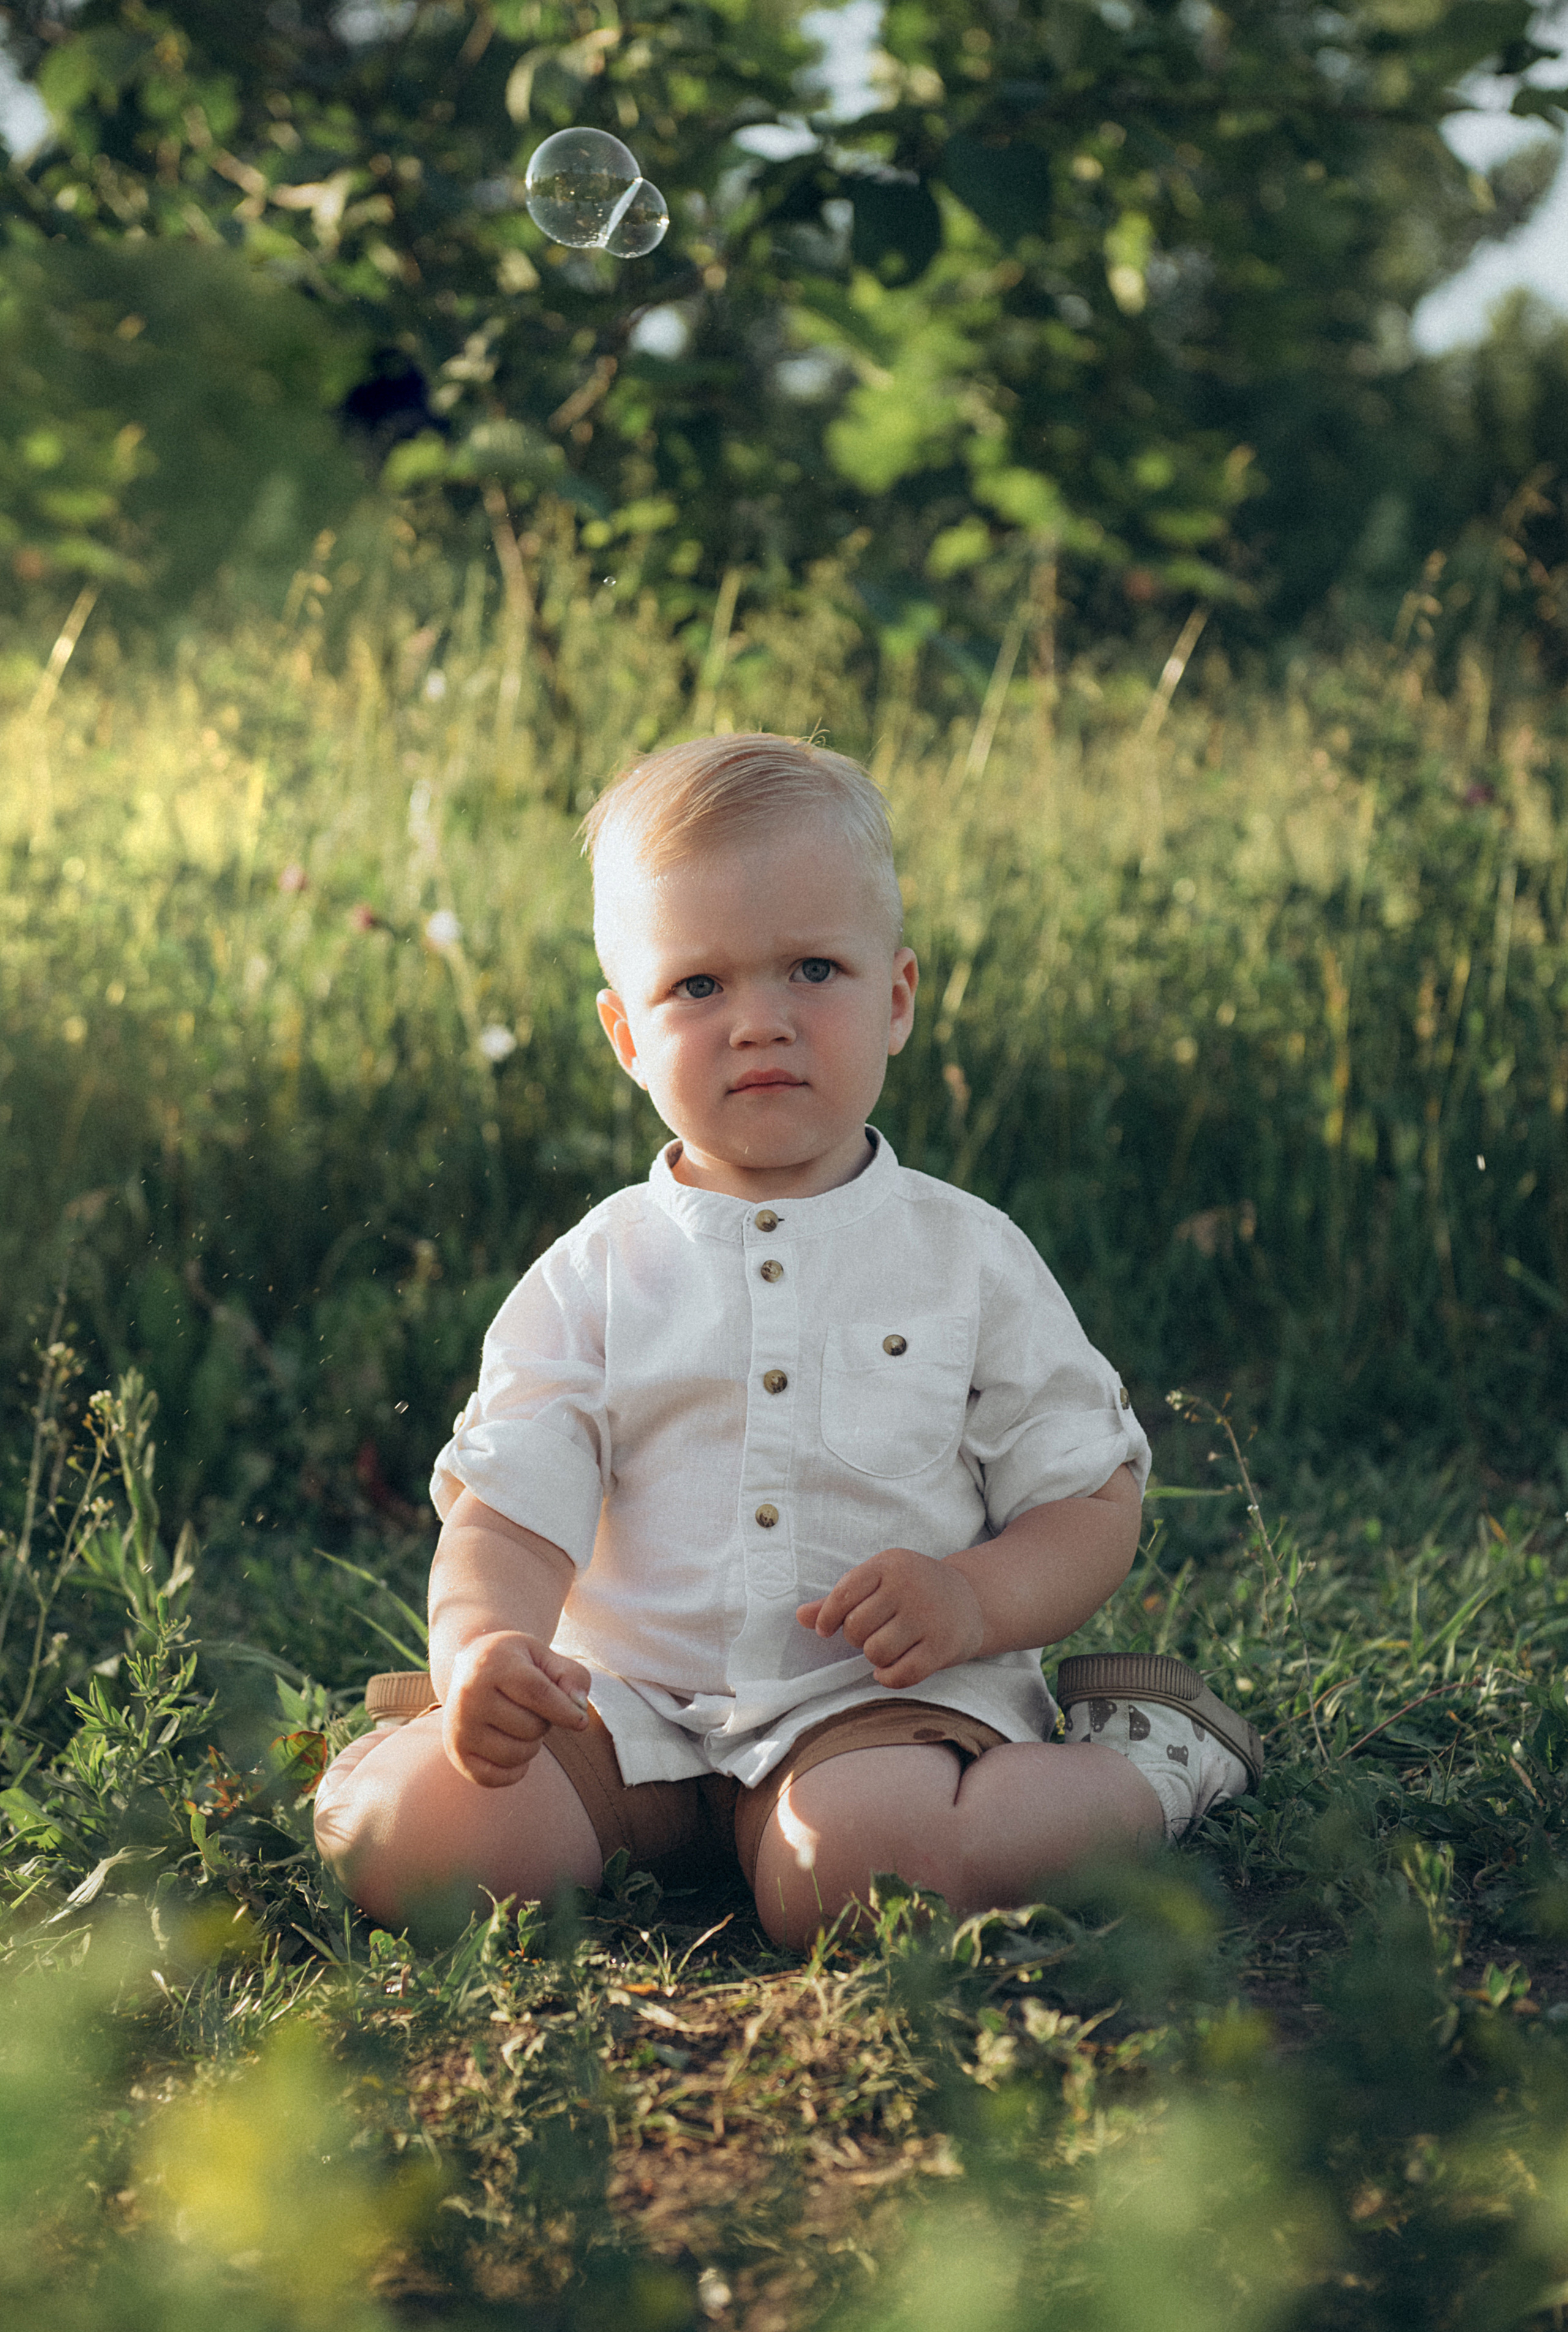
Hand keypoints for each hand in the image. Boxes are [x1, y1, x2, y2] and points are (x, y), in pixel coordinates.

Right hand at [441, 1630, 590, 1788]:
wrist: (469, 1665)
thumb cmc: (516, 1663)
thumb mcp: (544, 1656)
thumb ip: (571, 1677)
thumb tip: (578, 1707)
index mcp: (494, 1664)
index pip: (538, 1694)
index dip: (566, 1712)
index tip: (581, 1722)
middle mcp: (470, 1695)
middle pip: (531, 1727)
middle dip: (544, 1722)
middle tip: (531, 1709)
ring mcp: (459, 1726)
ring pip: (516, 1755)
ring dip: (531, 1745)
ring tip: (520, 1725)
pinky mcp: (455, 1752)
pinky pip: (495, 1778)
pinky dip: (514, 1770)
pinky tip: (512, 1748)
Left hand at [797, 1548, 984, 1688]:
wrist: (972, 1599)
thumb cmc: (913, 1590)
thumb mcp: (880, 1581)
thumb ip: (840, 1598)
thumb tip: (799, 1617)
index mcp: (889, 1565)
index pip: (843, 1594)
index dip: (827, 1618)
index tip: (826, 1630)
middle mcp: (909, 1587)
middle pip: (856, 1628)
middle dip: (856, 1638)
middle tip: (870, 1634)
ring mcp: (927, 1617)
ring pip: (875, 1653)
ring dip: (874, 1658)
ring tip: (885, 1648)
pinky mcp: (942, 1647)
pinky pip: (900, 1675)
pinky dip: (888, 1677)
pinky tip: (891, 1669)